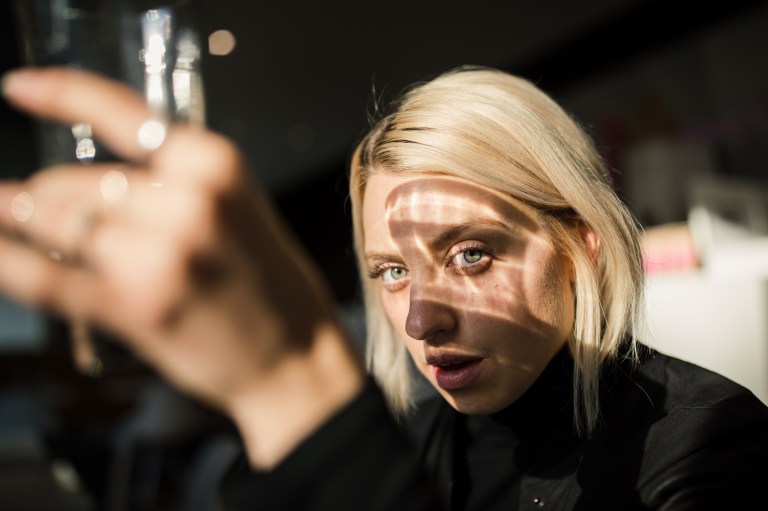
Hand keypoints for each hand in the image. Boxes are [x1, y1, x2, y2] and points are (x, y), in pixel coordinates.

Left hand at [0, 67, 363, 467]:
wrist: (296, 355)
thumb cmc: (268, 281)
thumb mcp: (236, 205)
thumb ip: (171, 180)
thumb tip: (86, 178)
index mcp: (215, 165)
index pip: (120, 112)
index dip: (59, 94)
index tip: (19, 88)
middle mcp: (186, 202)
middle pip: (74, 181)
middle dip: (52, 197)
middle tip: (56, 216)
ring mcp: (159, 256)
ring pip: (55, 220)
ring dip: (32, 224)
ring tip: (36, 232)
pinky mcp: (135, 308)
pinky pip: (45, 276)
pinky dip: (5, 261)